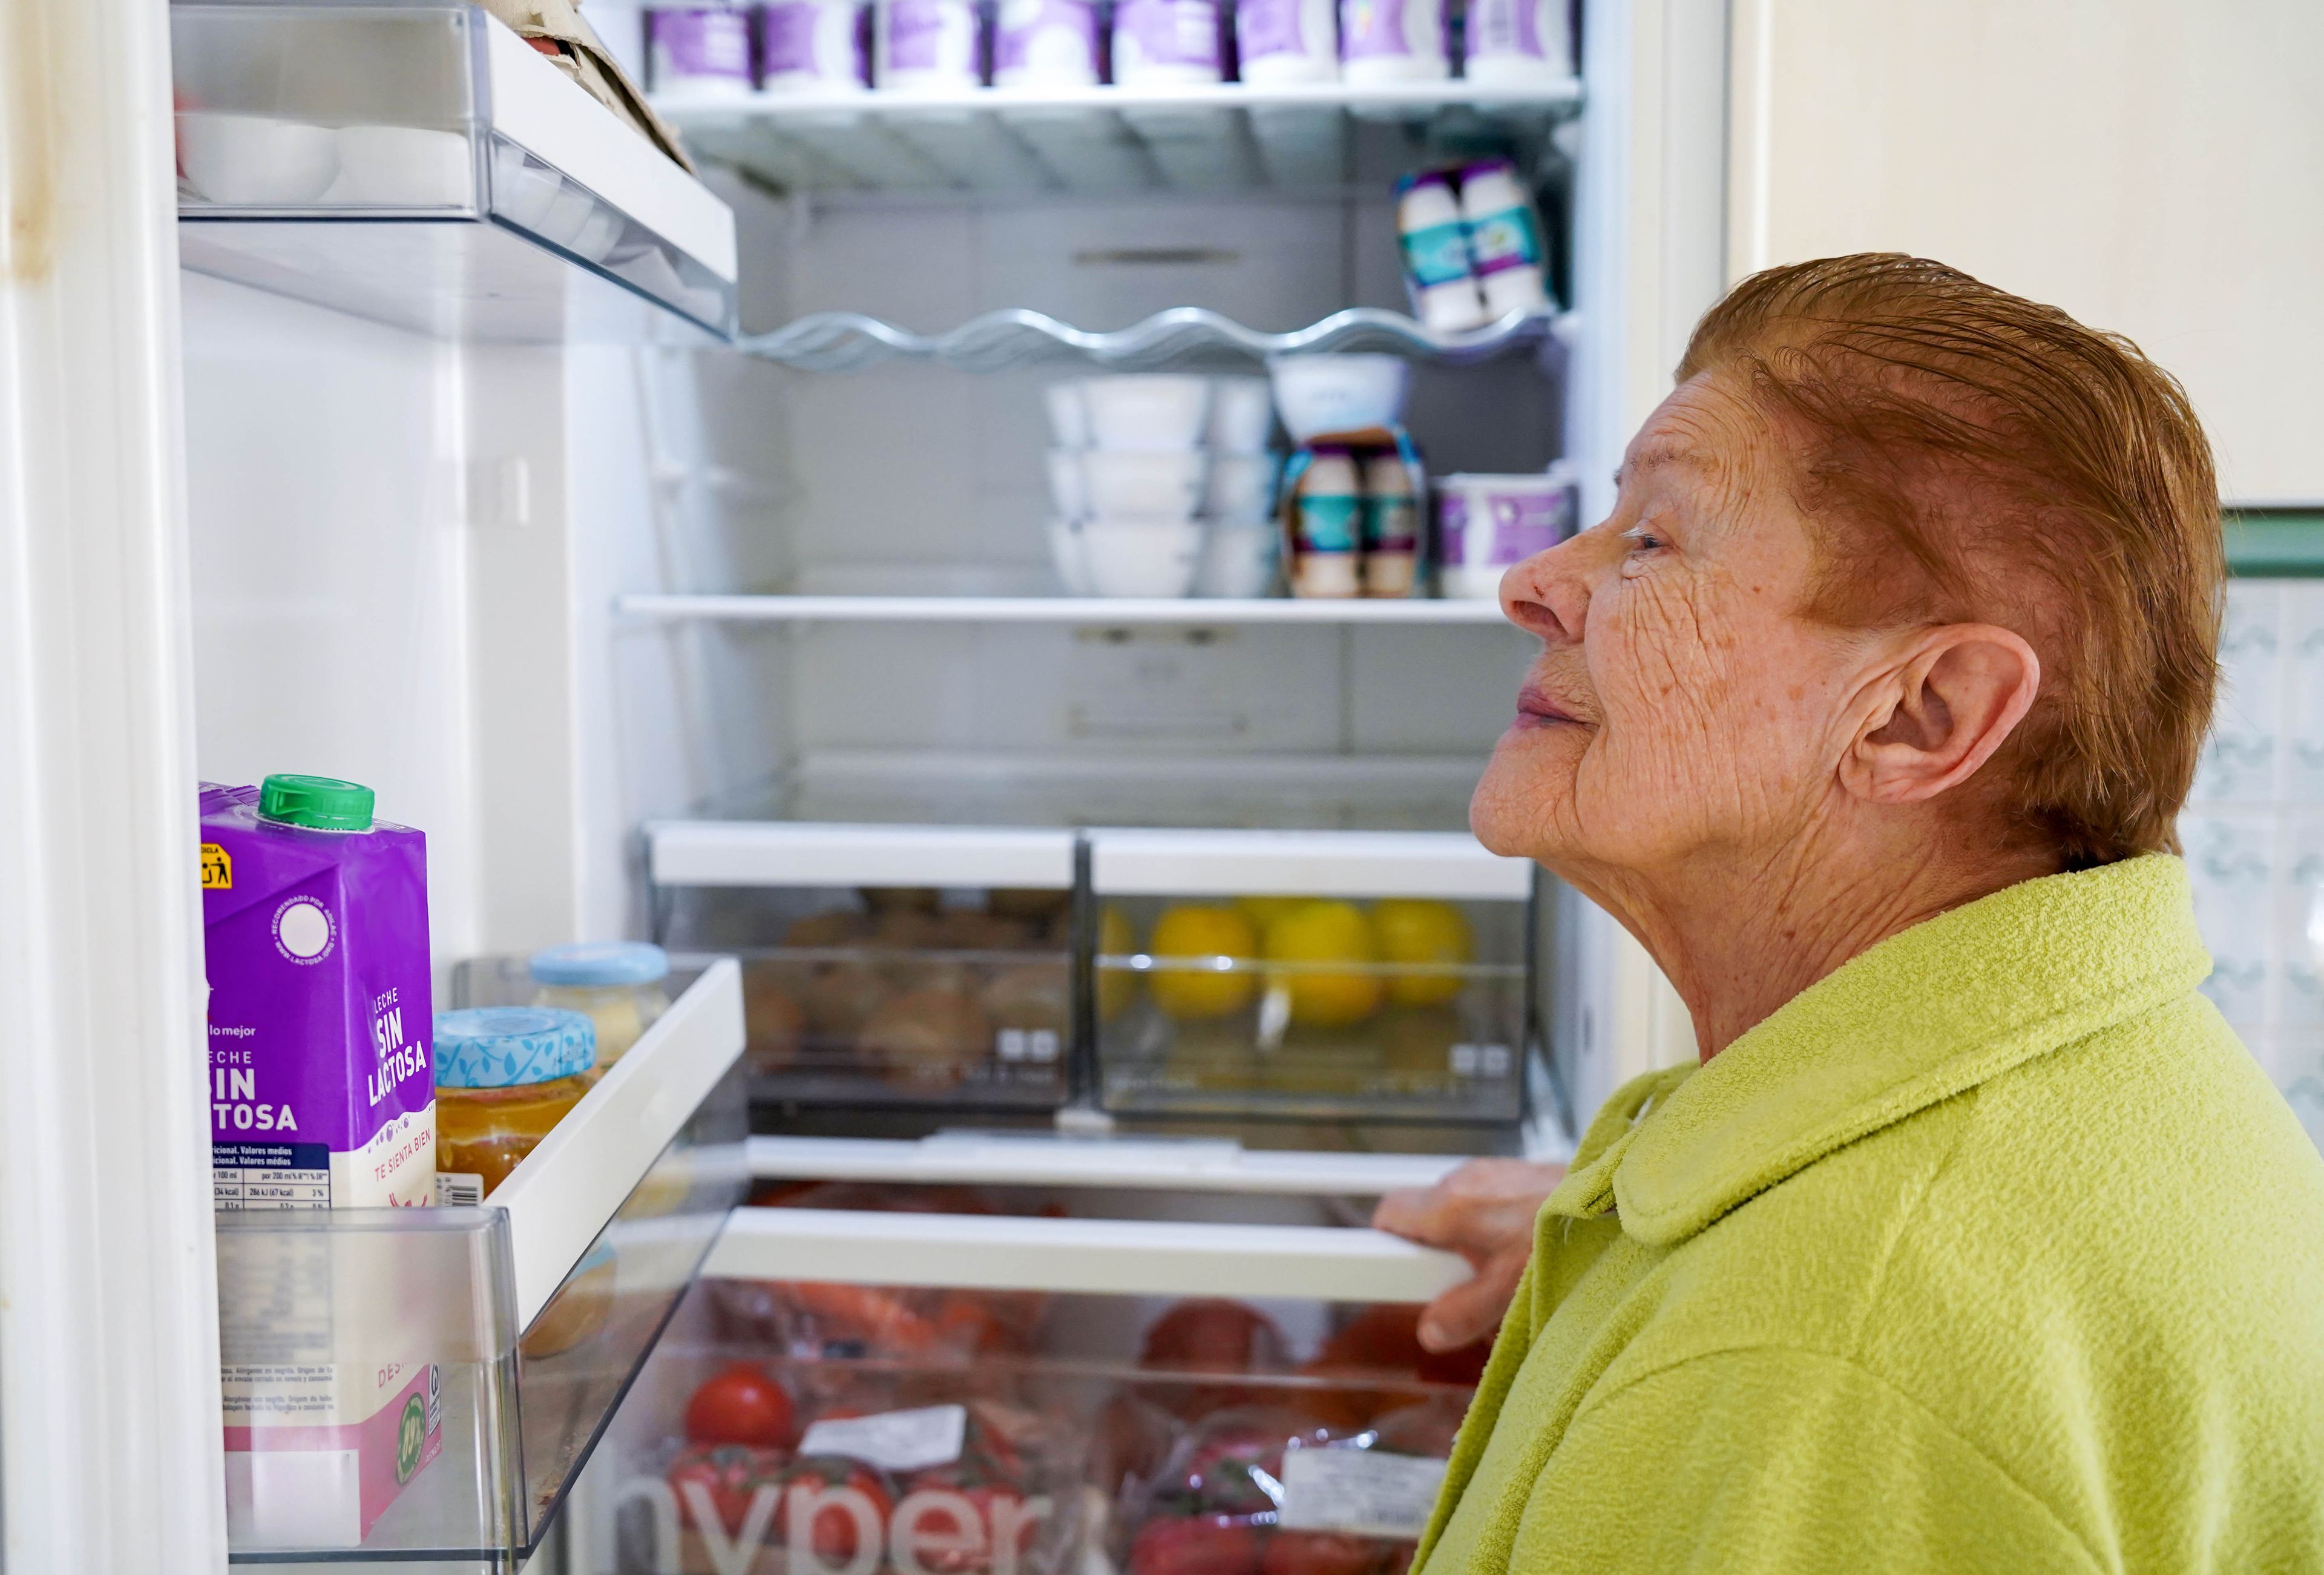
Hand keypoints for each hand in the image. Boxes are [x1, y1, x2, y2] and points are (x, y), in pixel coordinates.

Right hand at [1373, 1158, 1566, 1352]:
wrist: (1615, 1204)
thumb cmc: (1568, 1240)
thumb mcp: (1510, 1294)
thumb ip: (1463, 1314)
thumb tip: (1433, 1329)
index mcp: (1450, 1208)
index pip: (1388, 1213)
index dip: (1389, 1245)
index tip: (1401, 1271)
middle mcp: (1465, 1180)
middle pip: (1423, 1212)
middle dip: (1436, 1250)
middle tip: (1462, 1282)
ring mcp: (1492, 1170)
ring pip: (1458, 1206)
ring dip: (1469, 1237)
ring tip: (1502, 1270)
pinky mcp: (1518, 1170)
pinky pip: (1489, 1197)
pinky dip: (1496, 1222)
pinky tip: (1526, 1249)